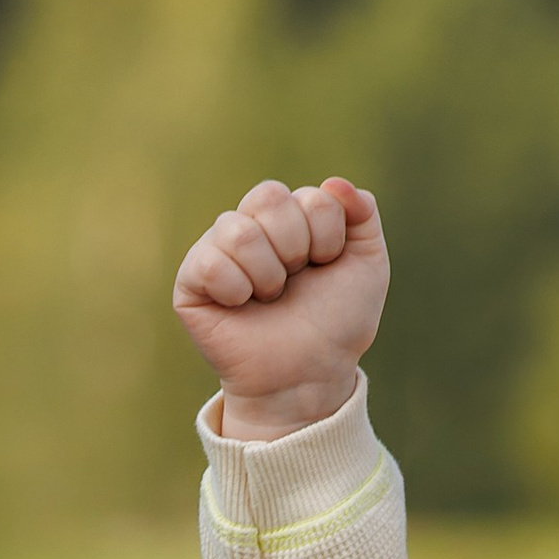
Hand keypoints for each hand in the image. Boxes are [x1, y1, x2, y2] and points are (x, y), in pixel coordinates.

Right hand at [174, 176, 387, 432]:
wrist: (308, 376)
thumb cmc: (336, 323)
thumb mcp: (367, 266)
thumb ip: (363, 215)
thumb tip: (335, 182)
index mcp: (290, 216)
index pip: (310, 196)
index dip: (327, 236)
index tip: (326, 267)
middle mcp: (251, 226)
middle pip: (268, 196)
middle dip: (296, 246)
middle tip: (295, 282)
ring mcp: (217, 250)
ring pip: (239, 229)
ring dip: (268, 273)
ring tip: (269, 298)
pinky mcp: (190, 281)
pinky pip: (209, 261)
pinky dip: (235, 289)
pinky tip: (241, 306)